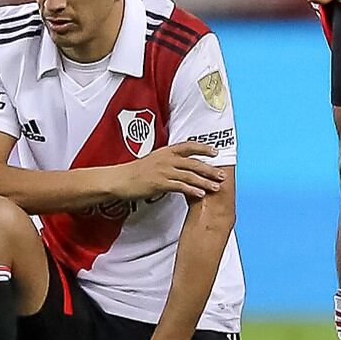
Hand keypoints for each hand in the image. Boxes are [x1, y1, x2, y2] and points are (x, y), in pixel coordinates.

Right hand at [111, 141, 225, 202]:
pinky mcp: (159, 183)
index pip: (189, 146)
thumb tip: (183, 163)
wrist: (118, 179)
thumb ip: (169, 160)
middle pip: (194, 163)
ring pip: (189, 175)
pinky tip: (200, 194)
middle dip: (210, 169)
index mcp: (166, 151)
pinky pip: (180, 186)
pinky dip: (192, 190)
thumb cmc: (134, 171)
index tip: (215, 152)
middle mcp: (166, 159)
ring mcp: (163, 171)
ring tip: (216, 187)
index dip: (203, 148)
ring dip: (205, 182)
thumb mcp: (153, 160)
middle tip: (222, 175)